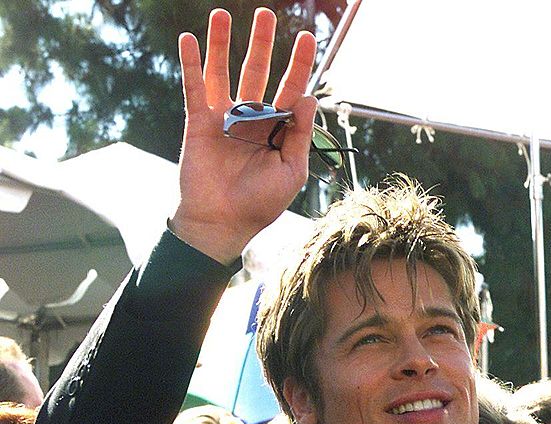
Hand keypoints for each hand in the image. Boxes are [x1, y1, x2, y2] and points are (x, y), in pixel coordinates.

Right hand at [170, 8, 316, 263]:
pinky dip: (192, 64)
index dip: (299, 63)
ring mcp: (223, 118)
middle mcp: (251, 118)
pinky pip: (194, 87)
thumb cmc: (260, 203)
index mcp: (277, 129)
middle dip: (263, 43)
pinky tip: (189, 39)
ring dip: (223, 43)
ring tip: (224, 13)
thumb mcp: (290, 172)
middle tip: (266, 14)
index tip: (306, 36)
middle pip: (258, 71)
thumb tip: (306, 98)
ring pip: (224, 71)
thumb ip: (299, 135)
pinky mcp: (198, 122)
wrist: (223, 222)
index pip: (291, 88)